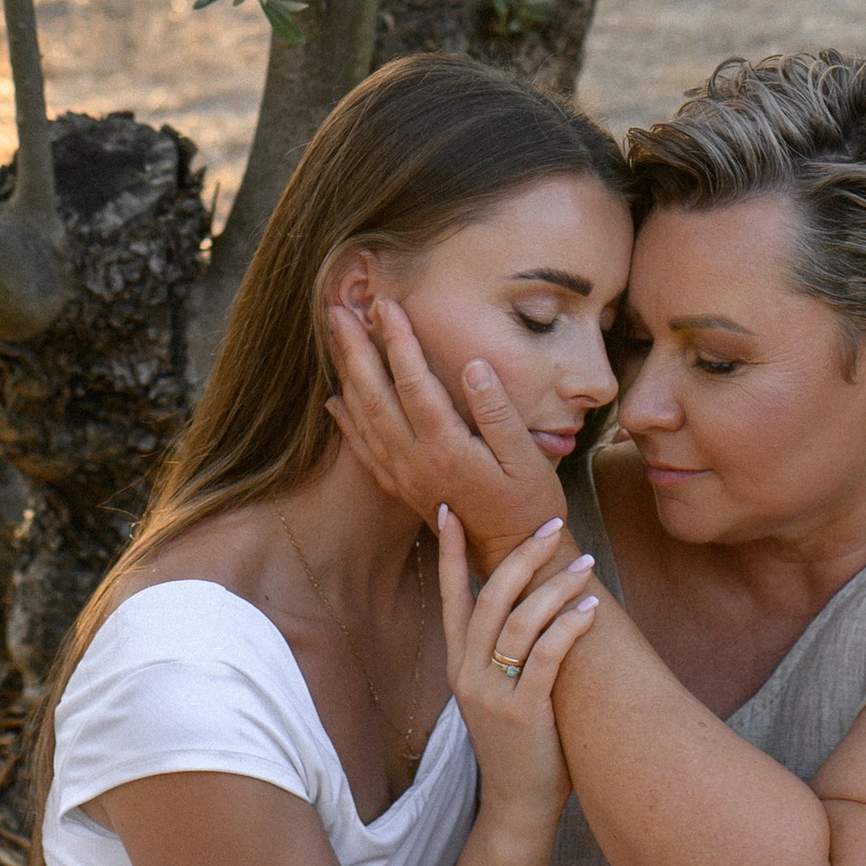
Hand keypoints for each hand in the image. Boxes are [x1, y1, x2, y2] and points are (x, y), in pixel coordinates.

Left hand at [329, 295, 564, 562]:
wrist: (514, 559)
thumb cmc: (530, 505)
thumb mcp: (527, 458)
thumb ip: (498, 412)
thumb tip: (474, 366)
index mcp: (447, 449)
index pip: (415, 384)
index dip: (398, 342)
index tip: (386, 305)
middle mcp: (416, 462)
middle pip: (375, 397)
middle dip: (356, 349)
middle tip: (338, 309)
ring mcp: (405, 477)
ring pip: (364, 420)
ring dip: (347, 375)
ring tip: (335, 338)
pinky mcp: (403, 488)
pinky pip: (365, 451)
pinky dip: (347, 422)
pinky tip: (334, 401)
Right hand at [440, 512, 598, 834]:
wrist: (517, 807)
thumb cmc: (520, 742)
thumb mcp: (500, 690)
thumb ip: (507, 649)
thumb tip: (534, 597)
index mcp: (459, 663)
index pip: (451, 595)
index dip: (451, 552)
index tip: (449, 507)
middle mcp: (467, 673)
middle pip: (490, 598)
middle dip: (521, 556)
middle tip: (552, 526)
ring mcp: (491, 694)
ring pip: (520, 623)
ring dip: (555, 588)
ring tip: (586, 565)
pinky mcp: (521, 713)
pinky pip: (546, 657)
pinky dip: (568, 628)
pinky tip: (590, 609)